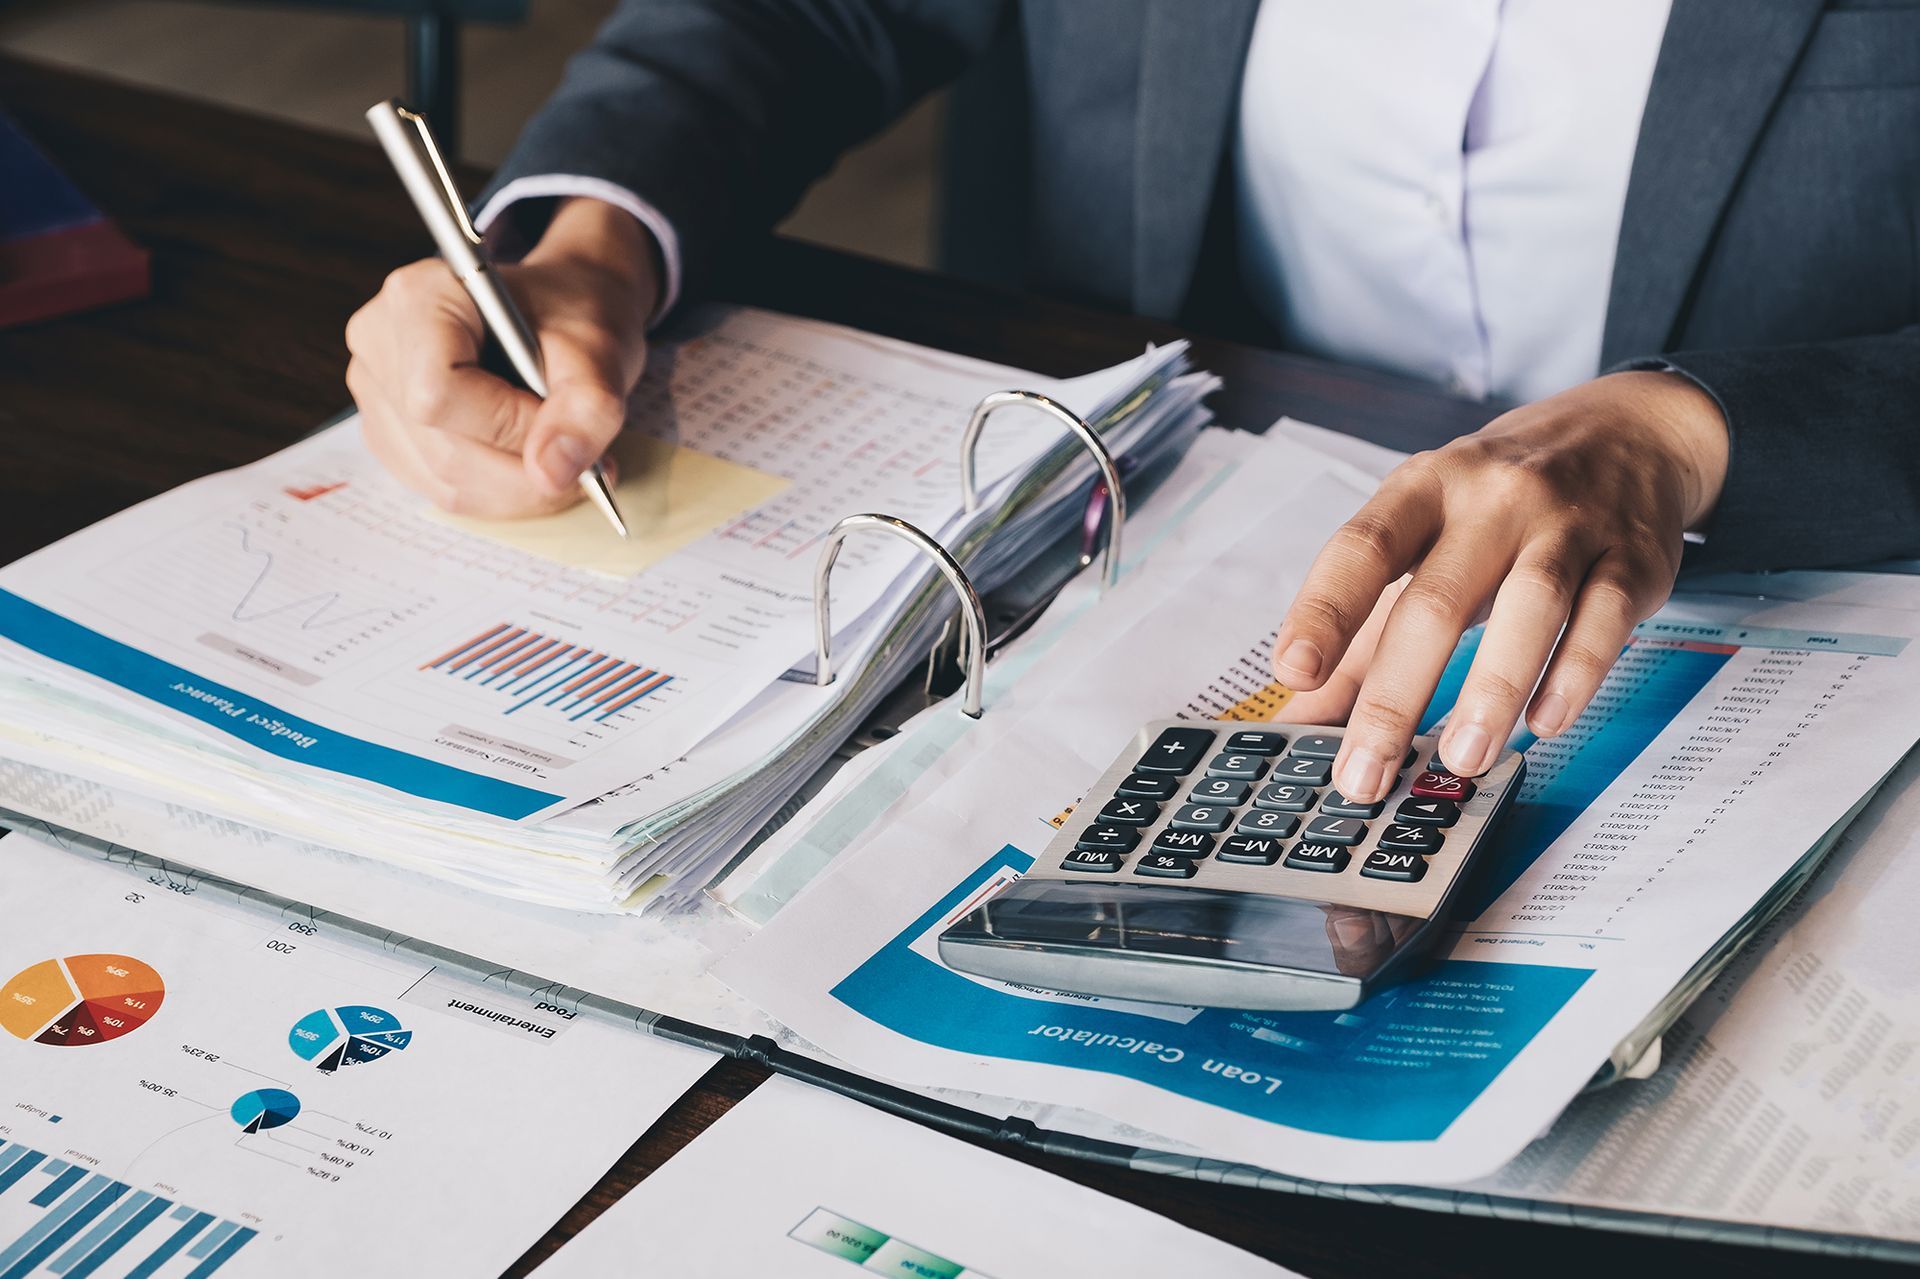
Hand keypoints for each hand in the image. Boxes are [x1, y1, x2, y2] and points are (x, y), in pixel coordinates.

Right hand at [344, 198, 661, 517]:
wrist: (563, 311)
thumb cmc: (575, 315)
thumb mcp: (600, 351)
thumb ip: (586, 409)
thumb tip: (550, 475)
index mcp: (418, 297)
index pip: (440, 393)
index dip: (508, 425)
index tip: (559, 420)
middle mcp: (379, 341)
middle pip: (445, 450)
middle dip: (527, 472)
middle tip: (587, 462)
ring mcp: (375, 392)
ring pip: (446, 482)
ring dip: (520, 491)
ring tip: (566, 459)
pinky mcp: (388, 433)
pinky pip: (442, 490)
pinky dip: (501, 494)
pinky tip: (532, 463)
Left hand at [1274, 371, 1729, 802]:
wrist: (1625, 431)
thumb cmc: (1500, 500)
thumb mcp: (1423, 536)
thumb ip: (1363, 629)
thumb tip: (1301, 715)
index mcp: (1423, 490)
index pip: (1361, 549)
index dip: (1323, 611)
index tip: (1293, 673)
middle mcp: (1491, 500)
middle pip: (1435, 600)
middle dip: (1394, 696)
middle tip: (1366, 772)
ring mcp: (1566, 524)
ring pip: (1529, 607)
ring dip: (1492, 692)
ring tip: (1461, 759)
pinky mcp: (1632, 557)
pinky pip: (1603, 619)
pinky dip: (1575, 675)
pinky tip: (1546, 722)